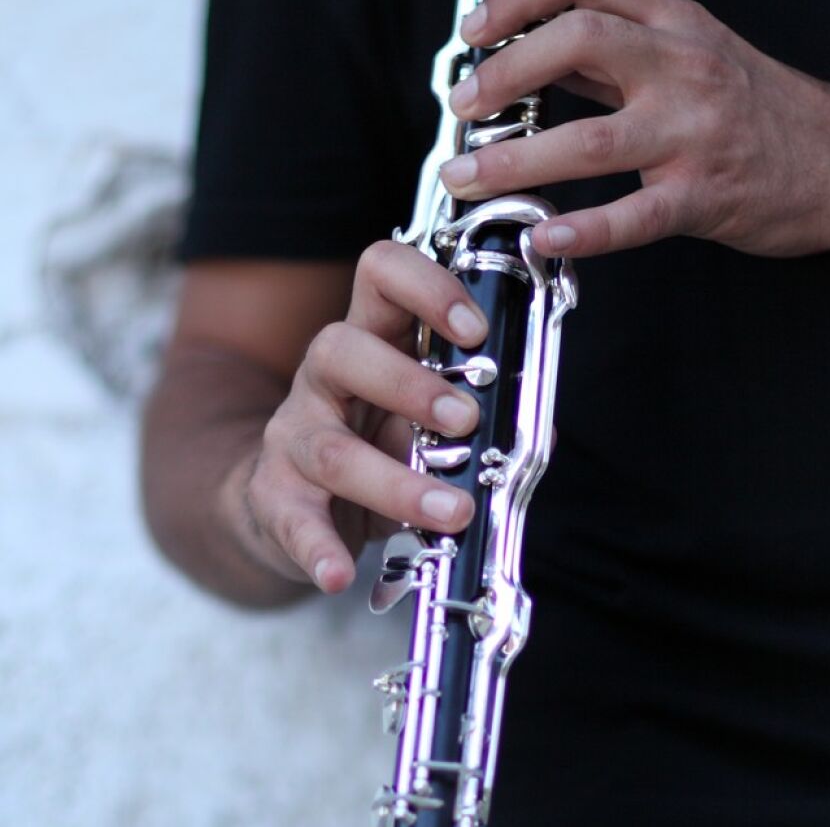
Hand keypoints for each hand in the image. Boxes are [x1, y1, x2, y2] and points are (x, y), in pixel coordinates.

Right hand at [234, 242, 487, 592]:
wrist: (289, 498)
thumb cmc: (378, 441)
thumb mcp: (422, 410)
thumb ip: (469, 404)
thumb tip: (535, 419)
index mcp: (371, 337)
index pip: (380, 273)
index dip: (426, 289)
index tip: (475, 329)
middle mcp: (324, 376)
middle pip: (341, 349)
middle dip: (411, 385)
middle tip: (468, 420)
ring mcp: (295, 434)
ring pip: (332, 448)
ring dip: (395, 482)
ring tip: (451, 510)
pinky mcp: (275, 495)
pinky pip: (294, 520)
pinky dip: (320, 549)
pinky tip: (341, 574)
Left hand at [438, 0, 829, 259]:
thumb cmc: (766, 112)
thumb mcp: (695, 56)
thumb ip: (619, 55)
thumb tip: (535, 56)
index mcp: (676, 24)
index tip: (476, 29)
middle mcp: (684, 66)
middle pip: (580, 39)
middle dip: (505, 70)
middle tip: (464, 104)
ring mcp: (696, 133)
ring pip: (592, 137)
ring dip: (516, 160)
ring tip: (468, 177)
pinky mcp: (705, 196)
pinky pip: (635, 215)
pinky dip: (583, 230)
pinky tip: (543, 236)